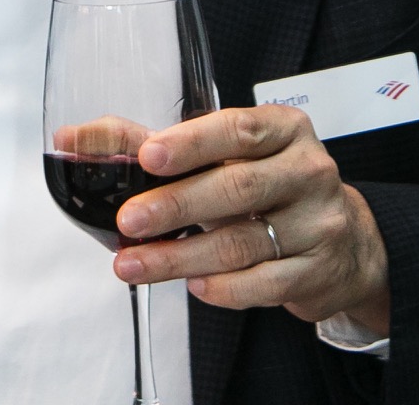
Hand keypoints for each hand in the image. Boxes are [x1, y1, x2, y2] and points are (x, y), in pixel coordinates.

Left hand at [112, 104, 390, 334]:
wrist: (346, 242)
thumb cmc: (269, 185)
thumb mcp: (223, 155)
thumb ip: (150, 143)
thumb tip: (72, 139)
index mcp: (283, 130)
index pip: (237, 129)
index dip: (191, 143)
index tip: (149, 156)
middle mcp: (307, 171)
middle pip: (236, 189)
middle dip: (176, 207)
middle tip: (129, 221)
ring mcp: (319, 223)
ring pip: (243, 243)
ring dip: (181, 257)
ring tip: (134, 265)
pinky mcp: (318, 271)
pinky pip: (264, 284)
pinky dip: (223, 288)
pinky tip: (192, 285)